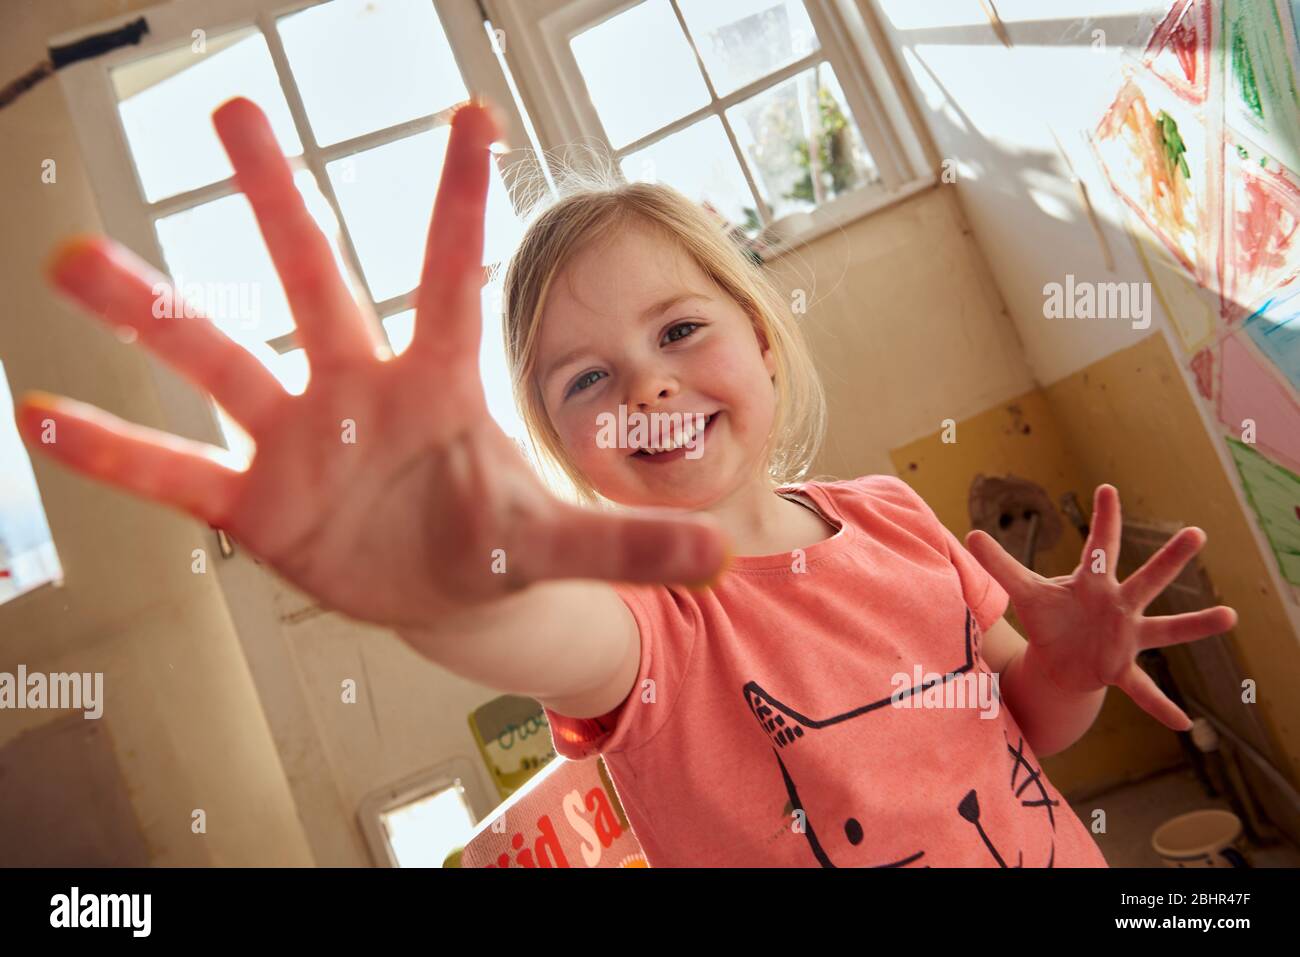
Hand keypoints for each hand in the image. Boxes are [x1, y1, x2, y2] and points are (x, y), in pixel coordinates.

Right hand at [17, 96, 727, 630]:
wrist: (438, 587)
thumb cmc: (492, 537)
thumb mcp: (561, 541)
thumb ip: (632, 541)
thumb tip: (727, 554)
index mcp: (438, 383)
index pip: (447, 275)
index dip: (455, 201)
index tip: (468, 112)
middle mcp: (358, 389)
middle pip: (314, 280)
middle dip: (277, 199)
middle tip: (232, 105)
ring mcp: (299, 440)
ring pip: (221, 361)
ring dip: (154, 313)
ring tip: (79, 258)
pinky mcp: (259, 505)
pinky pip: (177, 473)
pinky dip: (119, 453)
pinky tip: (45, 415)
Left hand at [965, 484, 1236, 730]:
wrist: (1059, 659)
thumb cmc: (1050, 618)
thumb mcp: (1025, 592)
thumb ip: (999, 565)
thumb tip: (969, 535)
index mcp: (1092, 584)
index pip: (1098, 546)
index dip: (1102, 519)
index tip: (1107, 488)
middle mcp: (1118, 605)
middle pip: (1146, 579)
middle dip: (1170, 558)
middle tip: (1197, 533)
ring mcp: (1126, 636)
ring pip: (1166, 628)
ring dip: (1196, 624)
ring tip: (1230, 615)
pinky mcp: (1121, 668)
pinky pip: (1143, 690)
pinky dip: (1160, 707)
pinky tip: (1183, 725)